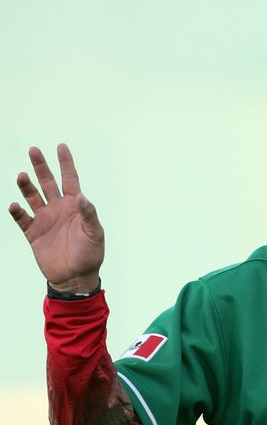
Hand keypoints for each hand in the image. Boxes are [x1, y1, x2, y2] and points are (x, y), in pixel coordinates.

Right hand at [9, 144, 103, 291]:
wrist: (75, 278)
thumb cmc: (90, 255)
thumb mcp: (95, 234)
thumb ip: (89, 215)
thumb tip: (82, 197)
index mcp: (75, 206)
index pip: (70, 180)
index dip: (66, 163)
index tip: (61, 146)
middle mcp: (58, 209)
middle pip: (47, 182)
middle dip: (40, 166)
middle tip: (34, 150)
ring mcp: (44, 219)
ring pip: (32, 196)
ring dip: (26, 185)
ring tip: (22, 176)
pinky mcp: (33, 233)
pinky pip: (21, 218)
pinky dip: (16, 211)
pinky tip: (14, 205)